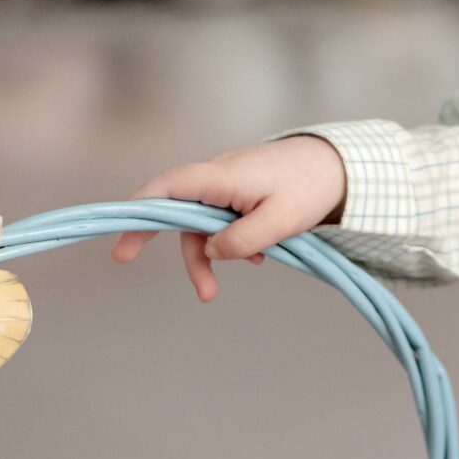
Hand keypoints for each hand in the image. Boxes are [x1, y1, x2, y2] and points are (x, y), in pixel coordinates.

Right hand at [113, 136, 349, 302]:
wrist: (340, 165)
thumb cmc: (310, 185)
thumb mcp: (280, 220)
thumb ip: (242, 239)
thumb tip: (211, 253)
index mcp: (221, 176)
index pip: (167, 187)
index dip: (138, 208)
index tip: (119, 234)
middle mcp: (218, 177)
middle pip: (179, 212)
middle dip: (162, 244)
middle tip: (124, 259)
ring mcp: (228, 186)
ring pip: (201, 224)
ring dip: (205, 256)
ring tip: (212, 293)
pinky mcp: (241, 195)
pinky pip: (222, 222)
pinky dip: (230, 244)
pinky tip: (259, 256)